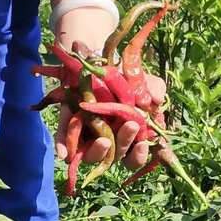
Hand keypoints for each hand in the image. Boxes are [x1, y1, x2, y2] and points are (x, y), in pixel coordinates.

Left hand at [52, 38, 165, 172]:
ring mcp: (87, 137)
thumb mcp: (141, 81)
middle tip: (130, 125)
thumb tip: (157, 100)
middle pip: (115, 155)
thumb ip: (153, 89)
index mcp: (126, 137)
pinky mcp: (67, 126)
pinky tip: (63, 155)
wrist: (98, 64)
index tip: (143, 145)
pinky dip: (62, 146)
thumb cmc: (123, 80)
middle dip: (124, 143)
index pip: (133, 157)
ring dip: (98, 152)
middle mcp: (107, 141)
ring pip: (90, 154)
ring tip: (104, 141)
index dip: (138, 156)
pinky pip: (63, 139)